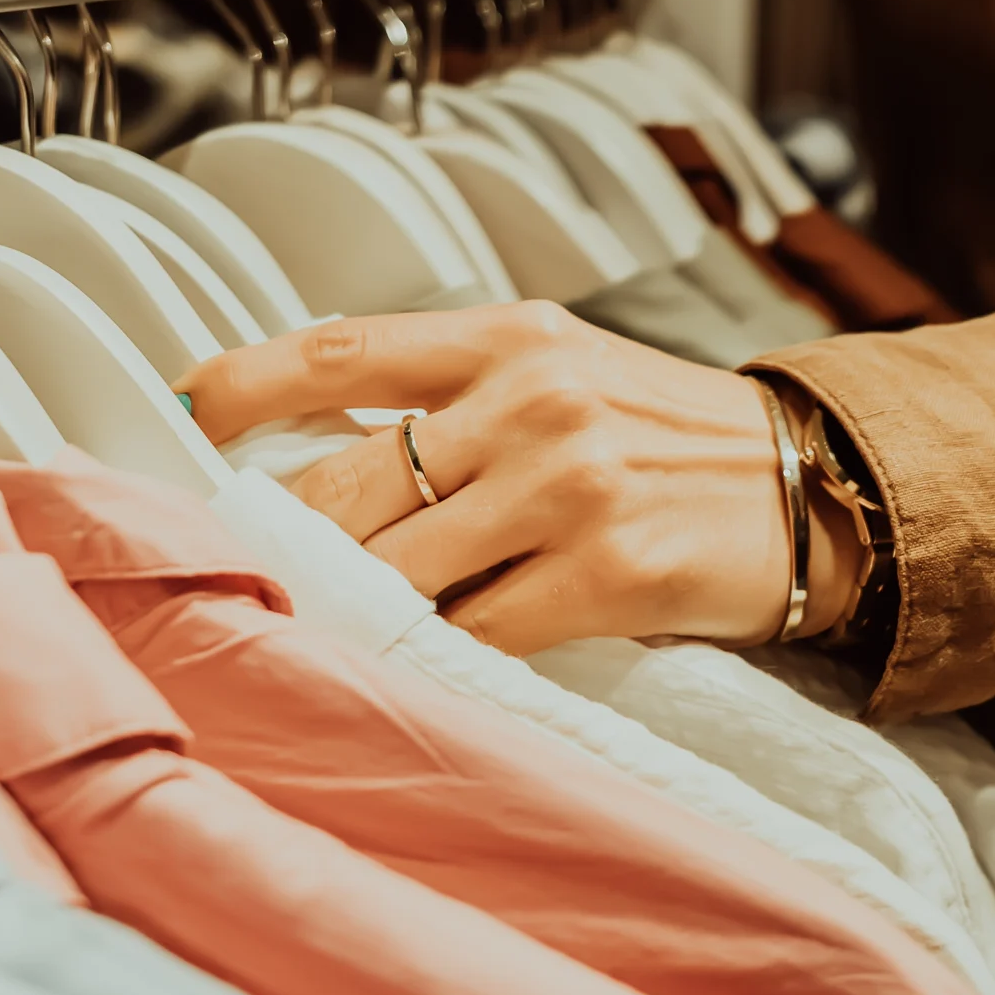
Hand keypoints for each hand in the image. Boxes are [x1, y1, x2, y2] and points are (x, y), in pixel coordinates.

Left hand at [179, 303, 840, 655]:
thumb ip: (447, 400)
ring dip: (358, 606)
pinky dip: (437, 651)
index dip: (247, 382)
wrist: (808, 489)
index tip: (186, 409)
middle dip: (290, 541)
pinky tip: (426, 656)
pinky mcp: (605, 570)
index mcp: (512, 338)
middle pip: (350, 481)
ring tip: (332, 624)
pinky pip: (475, 630)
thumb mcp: (558, 375)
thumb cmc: (664, 438)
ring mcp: (569, 484)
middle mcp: (535, 398)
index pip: (345, 350)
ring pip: (401, 566)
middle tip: (252, 572)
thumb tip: (310, 449)